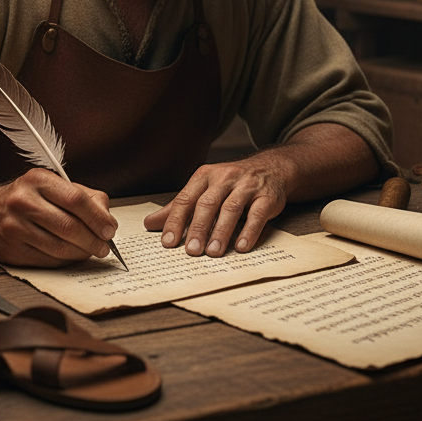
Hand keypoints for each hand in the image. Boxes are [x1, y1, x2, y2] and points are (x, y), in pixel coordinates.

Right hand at [0, 168, 117, 266]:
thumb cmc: (28, 198)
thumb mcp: (53, 185)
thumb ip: (85, 197)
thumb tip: (107, 219)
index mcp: (38, 180)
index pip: (76, 199)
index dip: (98, 217)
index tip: (110, 229)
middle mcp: (23, 201)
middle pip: (69, 226)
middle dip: (93, 239)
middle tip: (104, 246)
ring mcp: (14, 227)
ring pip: (59, 247)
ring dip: (82, 253)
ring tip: (92, 251)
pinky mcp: (11, 251)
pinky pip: (47, 260)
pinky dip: (66, 261)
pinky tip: (72, 256)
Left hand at [142, 155, 288, 257]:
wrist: (272, 168)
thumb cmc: (232, 183)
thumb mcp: (204, 189)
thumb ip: (179, 207)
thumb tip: (149, 223)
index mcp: (205, 176)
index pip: (186, 199)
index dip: (175, 221)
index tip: (167, 242)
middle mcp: (224, 178)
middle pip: (207, 204)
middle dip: (198, 228)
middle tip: (191, 251)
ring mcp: (247, 186)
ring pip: (231, 208)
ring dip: (221, 231)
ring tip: (213, 252)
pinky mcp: (267, 196)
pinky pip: (258, 214)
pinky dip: (249, 231)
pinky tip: (241, 247)